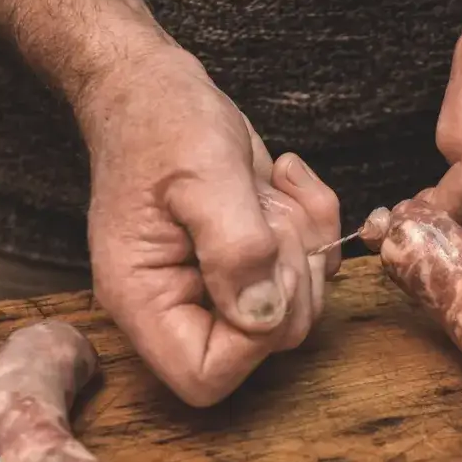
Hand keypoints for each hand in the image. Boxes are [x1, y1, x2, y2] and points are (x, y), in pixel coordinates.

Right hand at [80, 45, 341, 406]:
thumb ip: (235, 248)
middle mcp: (180, 303)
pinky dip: (317, 222)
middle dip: (288, 271)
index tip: (260, 271)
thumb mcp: (202, 173)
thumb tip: (264, 316)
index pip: (205, 375)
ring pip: (301, 304)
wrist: (153, 86)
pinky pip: (315, 267)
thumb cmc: (159, 121)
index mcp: (144, 299)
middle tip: (265, 213)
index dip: (253, 339)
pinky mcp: (255, 261)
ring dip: (303, 240)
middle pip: (269, 343)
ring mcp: (220, 286)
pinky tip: (284, 182)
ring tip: (267, 190)